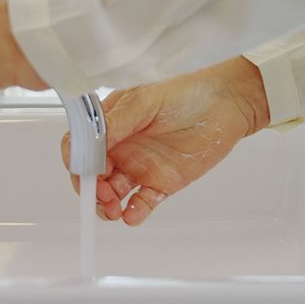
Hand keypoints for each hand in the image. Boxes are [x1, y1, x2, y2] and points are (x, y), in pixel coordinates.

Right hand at [61, 57, 269, 225]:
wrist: (227, 101)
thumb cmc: (187, 89)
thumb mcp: (145, 99)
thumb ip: (117, 121)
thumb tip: (91, 140)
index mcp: (111, 123)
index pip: (81, 146)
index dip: (77, 161)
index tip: (83, 171)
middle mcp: (121, 146)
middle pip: (92, 175)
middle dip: (90, 189)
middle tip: (101, 195)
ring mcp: (140, 166)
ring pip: (112, 194)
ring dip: (107, 205)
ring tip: (115, 209)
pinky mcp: (161, 182)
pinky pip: (141, 203)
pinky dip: (133, 213)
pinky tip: (132, 215)